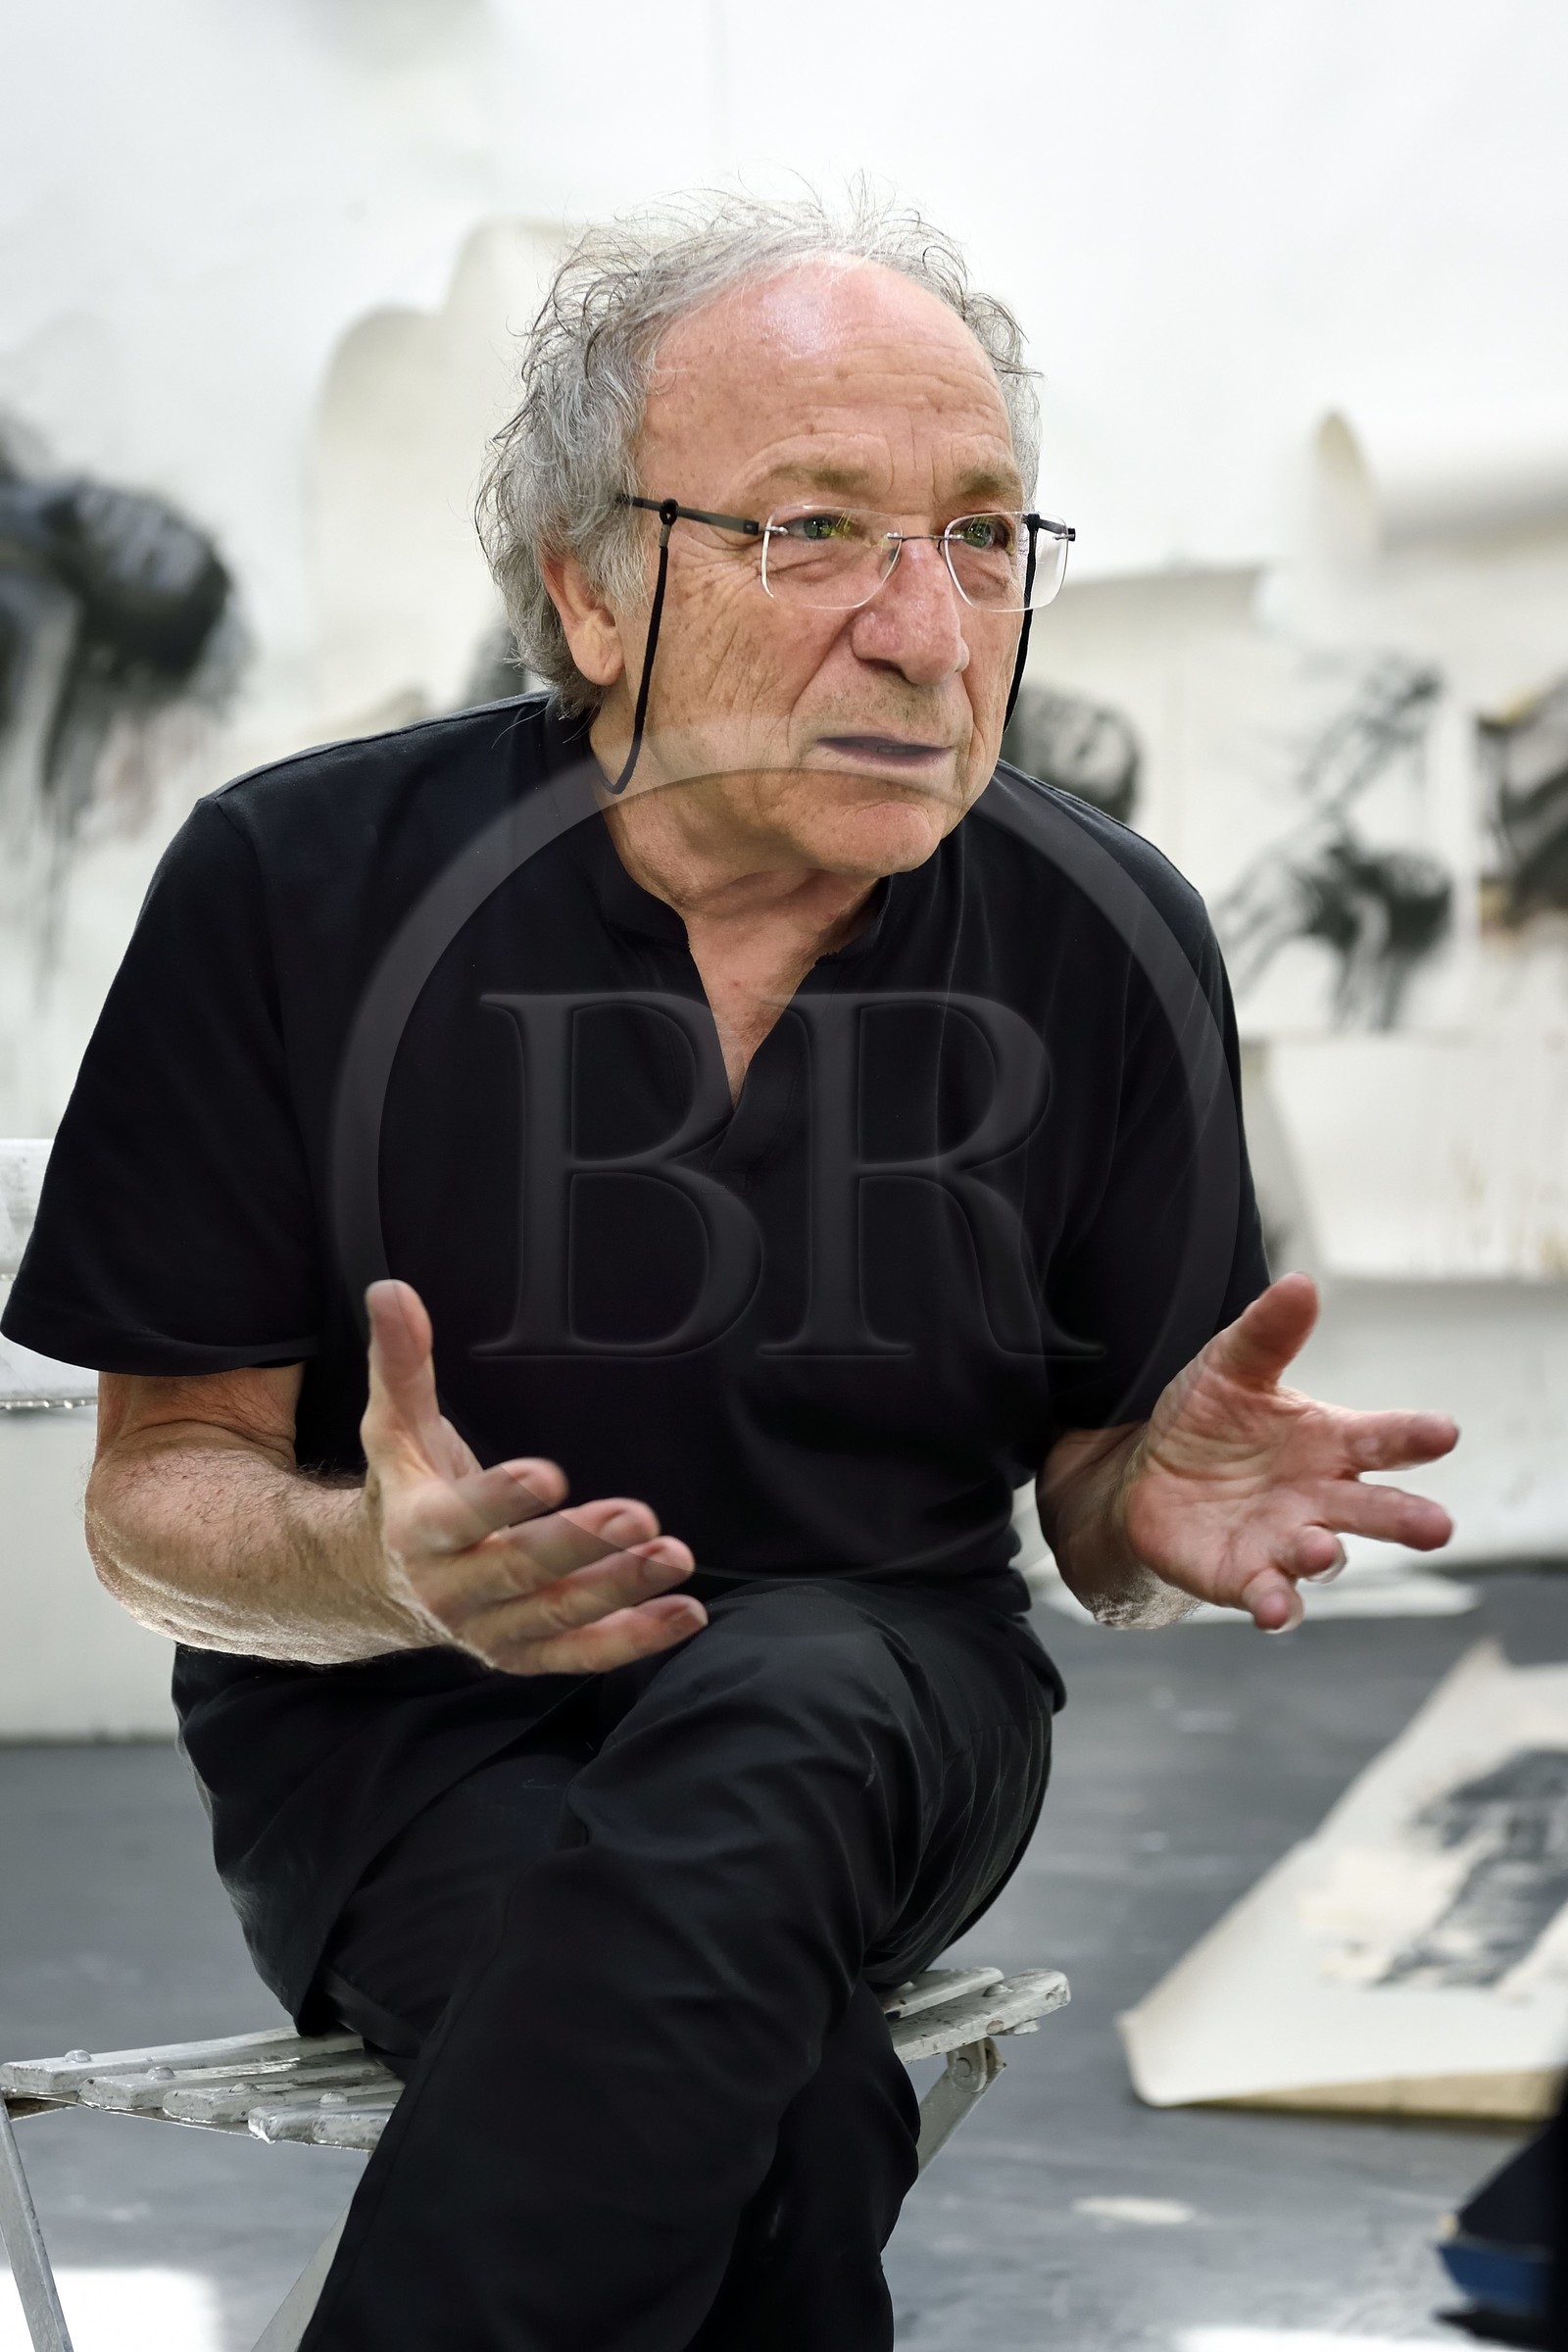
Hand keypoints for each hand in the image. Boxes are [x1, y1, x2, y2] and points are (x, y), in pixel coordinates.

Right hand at [358, 1279, 704, 1672]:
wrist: (386, 1582)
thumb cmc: (409, 1488)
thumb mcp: (395, 1427)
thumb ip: (400, 1363)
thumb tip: (390, 1290)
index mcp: (418, 1531)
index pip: (459, 1518)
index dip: (502, 1501)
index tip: (550, 1474)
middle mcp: (450, 1590)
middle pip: (517, 1572)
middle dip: (578, 1545)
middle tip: (637, 1514)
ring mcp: (490, 1631)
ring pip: (556, 1617)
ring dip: (619, 1589)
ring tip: (676, 1556)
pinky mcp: (525, 1656)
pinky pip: (581, 1655)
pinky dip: (635, 1639)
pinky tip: (685, 1613)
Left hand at [1119, 1272, 1457, 1630]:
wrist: (1146, 1478)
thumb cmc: (1209, 1421)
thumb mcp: (1230, 1367)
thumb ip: (1267, 1333)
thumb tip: (1301, 1282)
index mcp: (1330, 1443)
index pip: (1383, 1439)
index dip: (1414, 1435)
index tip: (1443, 1431)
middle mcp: (1321, 1498)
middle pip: (1374, 1509)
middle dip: (1405, 1518)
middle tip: (1436, 1526)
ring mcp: (1286, 1541)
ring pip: (1323, 1556)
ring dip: (1326, 1556)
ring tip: (1322, 1551)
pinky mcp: (1246, 1577)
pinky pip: (1269, 1596)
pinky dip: (1276, 1604)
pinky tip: (1275, 1610)